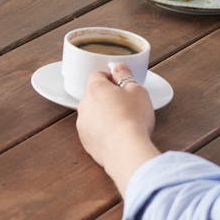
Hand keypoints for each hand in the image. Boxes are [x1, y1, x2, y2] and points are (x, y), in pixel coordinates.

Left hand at [75, 64, 159, 193]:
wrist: (126, 151)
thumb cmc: (133, 118)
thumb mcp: (137, 90)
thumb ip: (125, 76)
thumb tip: (118, 68)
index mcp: (95, 88)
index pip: (98, 75)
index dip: (112, 78)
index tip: (123, 85)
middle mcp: (84, 104)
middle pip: (95, 95)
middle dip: (108, 97)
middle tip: (127, 105)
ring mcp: (83, 124)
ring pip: (93, 114)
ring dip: (105, 115)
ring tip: (124, 123)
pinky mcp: (86, 142)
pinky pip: (94, 131)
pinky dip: (103, 132)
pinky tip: (118, 136)